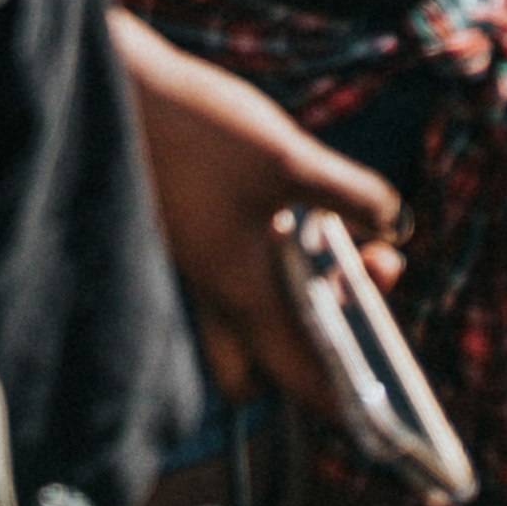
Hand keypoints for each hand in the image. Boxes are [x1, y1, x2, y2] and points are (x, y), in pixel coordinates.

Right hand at [110, 9, 405, 407]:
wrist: (111, 84)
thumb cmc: (194, 129)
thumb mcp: (287, 158)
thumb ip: (350, 195)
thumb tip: (395, 225)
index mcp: (241, 292)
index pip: (301, 378)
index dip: (347, 404)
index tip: (391, 421)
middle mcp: (218, 290)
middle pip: (262, 366)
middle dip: (314, 351)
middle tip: (359, 293)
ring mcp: (198, 260)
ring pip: (252, 316)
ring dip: (302, 295)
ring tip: (343, 240)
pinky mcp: (190, 227)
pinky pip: (239, 270)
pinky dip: (277, 256)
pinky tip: (298, 204)